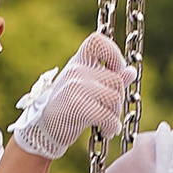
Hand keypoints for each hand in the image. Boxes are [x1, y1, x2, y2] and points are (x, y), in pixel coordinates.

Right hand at [10, 31, 132, 158]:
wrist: (41, 131)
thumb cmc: (66, 108)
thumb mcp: (86, 88)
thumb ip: (109, 78)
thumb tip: (130, 71)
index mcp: (78, 62)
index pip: (97, 41)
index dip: (113, 53)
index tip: (116, 70)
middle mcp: (76, 70)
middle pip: (116, 80)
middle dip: (118, 100)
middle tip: (110, 113)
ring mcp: (75, 87)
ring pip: (115, 97)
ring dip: (115, 116)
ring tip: (107, 124)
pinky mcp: (76, 106)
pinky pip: (108, 115)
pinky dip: (111, 126)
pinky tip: (106, 131)